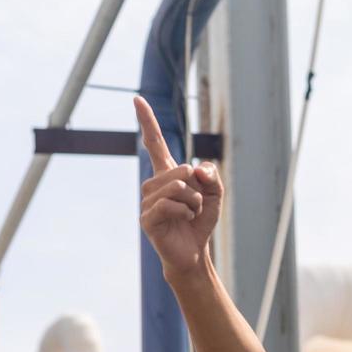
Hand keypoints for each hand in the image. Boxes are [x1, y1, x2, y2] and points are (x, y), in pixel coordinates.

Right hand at [135, 95, 222, 277]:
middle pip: (180, 169)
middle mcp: (153, 184)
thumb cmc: (200, 221)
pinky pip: (171, 205)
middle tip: (194, 206)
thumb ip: (211, 174)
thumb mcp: (215, 193)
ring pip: (177, 187)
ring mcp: (147, 201)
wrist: (194, 252)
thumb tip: (194, 168)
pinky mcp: (147, 218)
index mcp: (167, 173)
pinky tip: (183, 221)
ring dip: (193, 202)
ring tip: (189, 215)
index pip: (154, 143)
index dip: (147, 121)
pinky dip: (186, 213)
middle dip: (197, 188)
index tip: (137, 99)